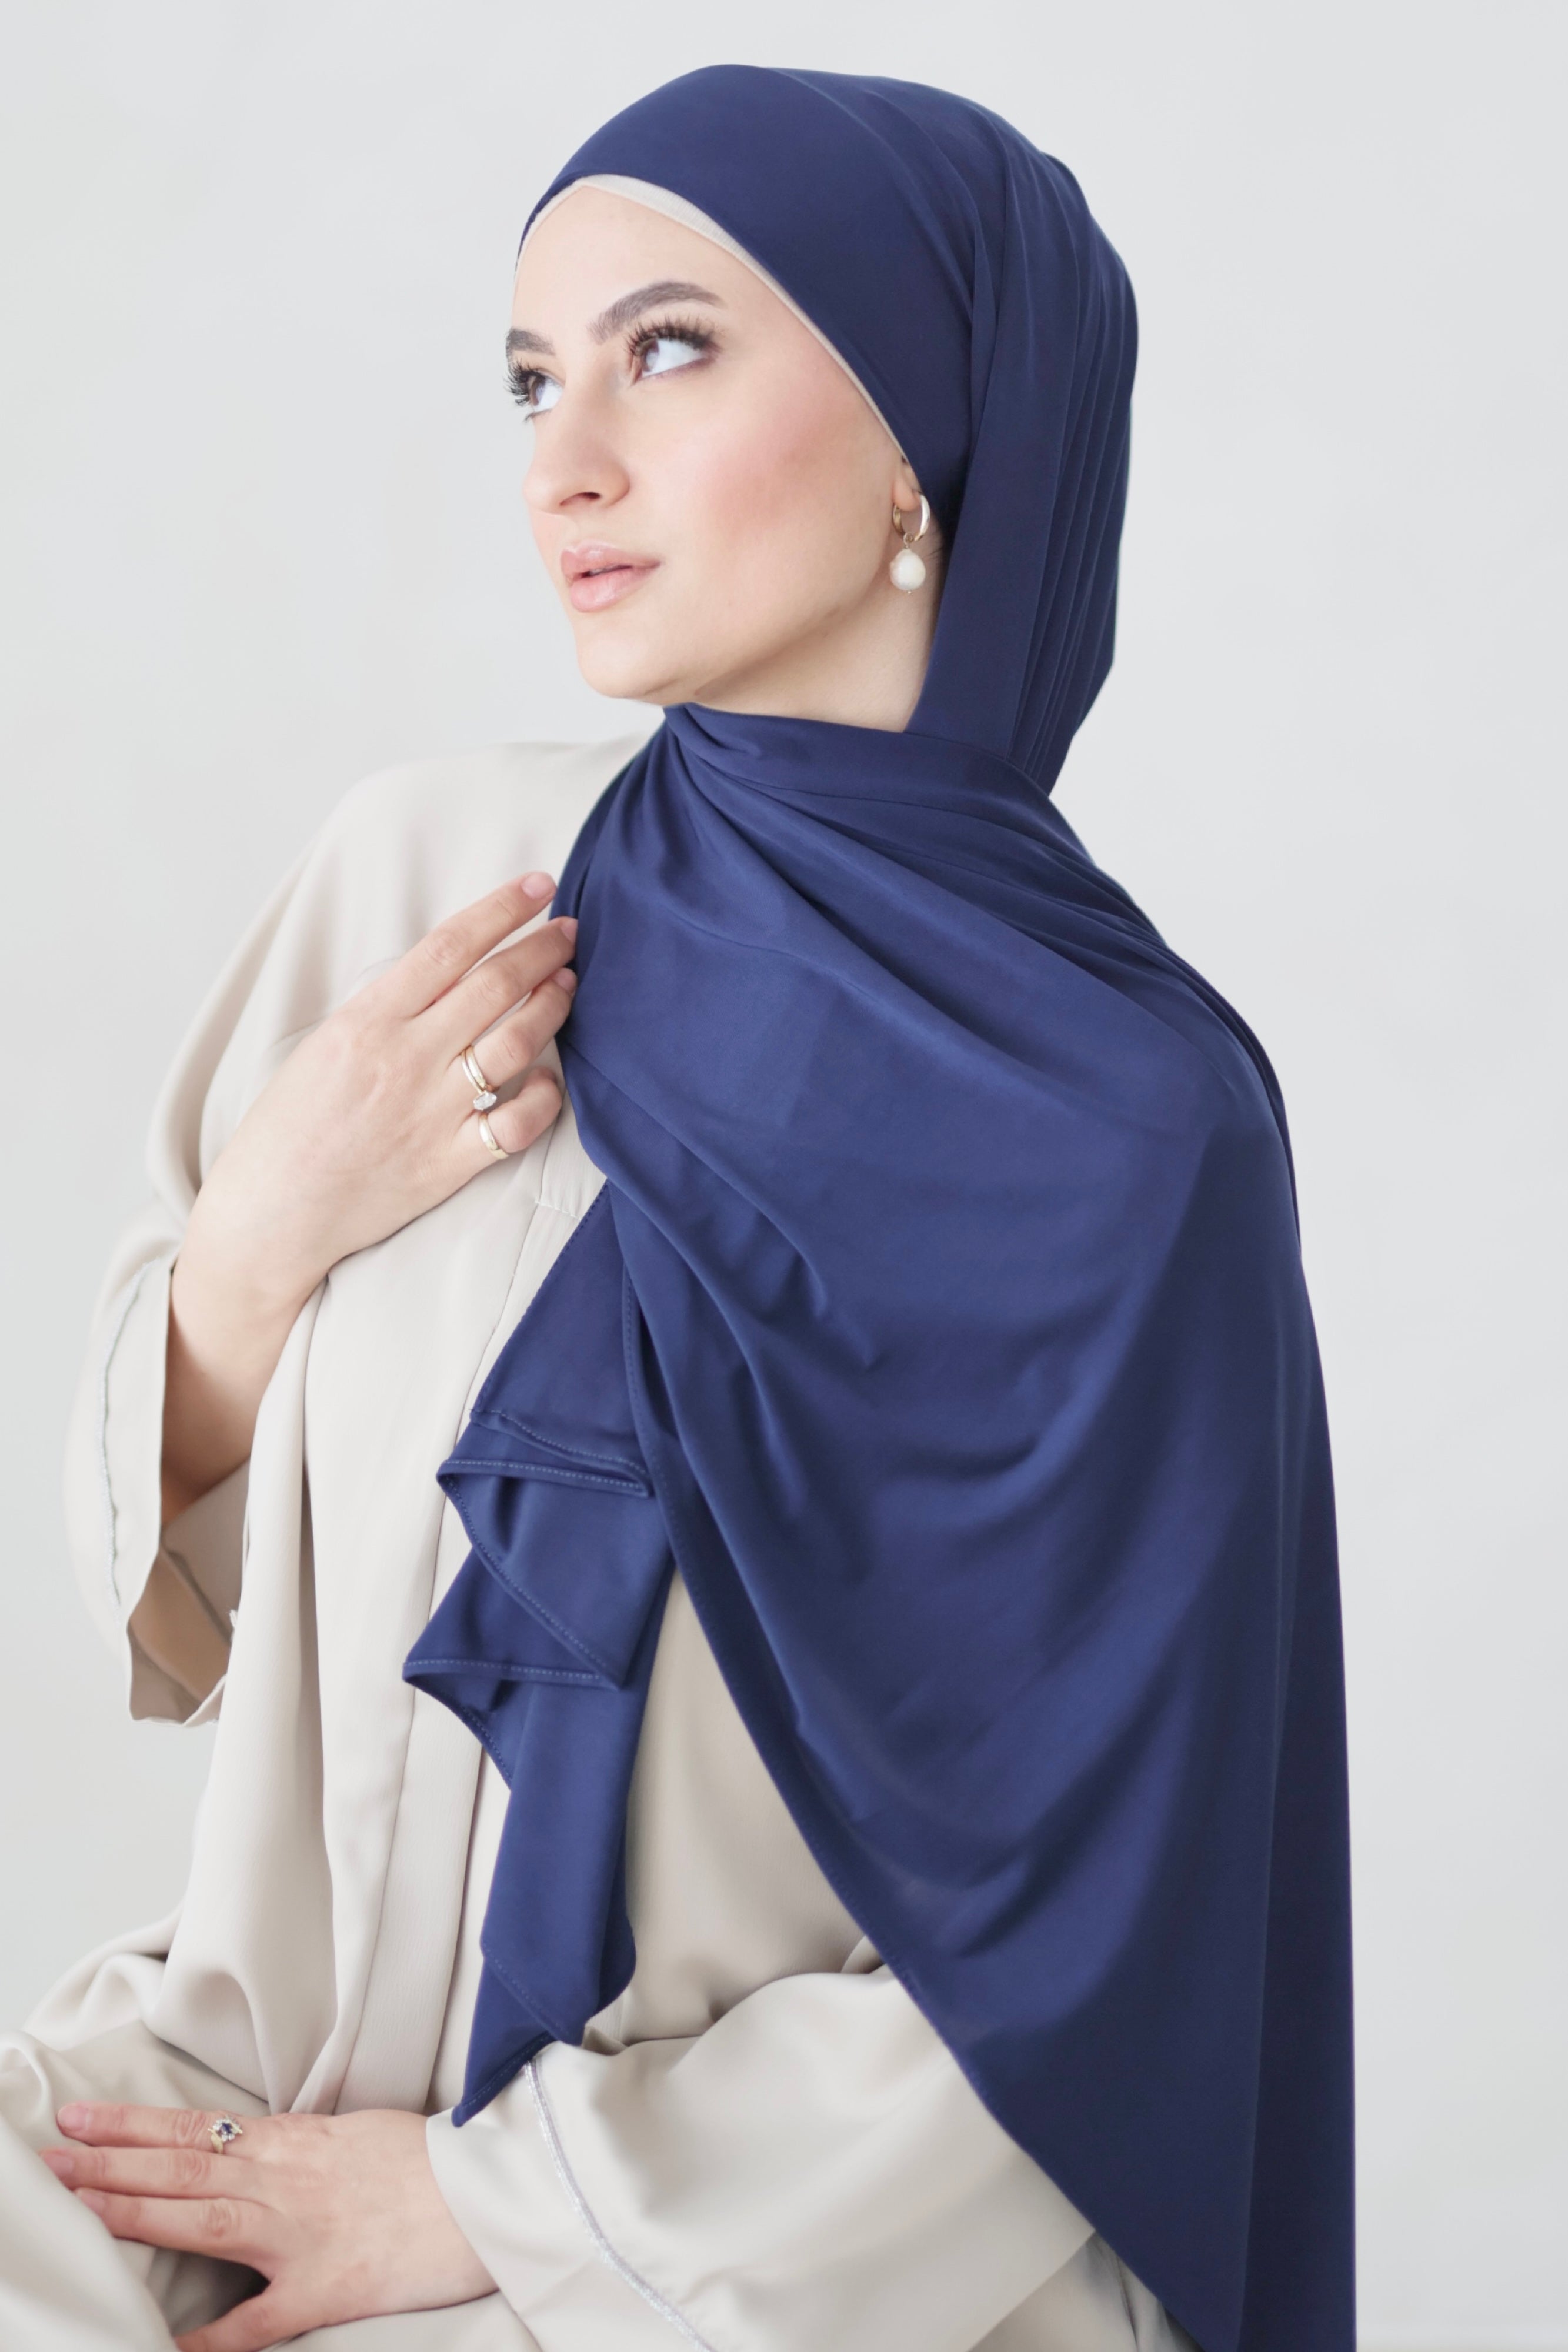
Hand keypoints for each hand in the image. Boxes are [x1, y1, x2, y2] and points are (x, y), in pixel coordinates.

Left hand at [40, 2101, 494, 2350]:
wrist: (491, 2189)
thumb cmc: (433, 2161)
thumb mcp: (357, 2134)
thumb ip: (301, 2147)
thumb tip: (256, 2150)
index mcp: (295, 2140)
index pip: (196, 2126)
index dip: (134, 2124)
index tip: (84, 2120)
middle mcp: (285, 2178)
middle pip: (181, 2164)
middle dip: (110, 2161)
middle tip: (52, 2157)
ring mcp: (300, 2232)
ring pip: (200, 2216)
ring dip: (133, 2210)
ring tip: (78, 2204)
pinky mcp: (325, 2287)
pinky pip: (254, 2321)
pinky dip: (208, 2339)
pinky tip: (163, 2347)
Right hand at [163, 871, 577, 1516]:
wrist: (270, 1215)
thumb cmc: (289, 1129)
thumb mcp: (323, 1047)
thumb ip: (385, 1013)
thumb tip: (446, 978)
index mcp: (366, 1021)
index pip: (449, 946)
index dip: (502, 909)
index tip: (538, 887)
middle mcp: (404, 1060)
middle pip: (493, 985)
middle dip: (541, 948)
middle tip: (569, 930)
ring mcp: (432, 1113)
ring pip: (515, 1042)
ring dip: (551, 1006)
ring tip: (568, 983)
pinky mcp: (450, 1164)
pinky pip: (518, 1123)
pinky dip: (544, 1094)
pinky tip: (551, 1075)